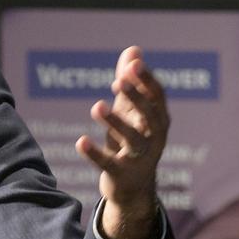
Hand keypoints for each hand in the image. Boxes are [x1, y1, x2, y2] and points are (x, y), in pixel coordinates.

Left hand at [75, 46, 168, 238]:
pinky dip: (94, 153)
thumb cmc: (133, 142)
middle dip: (136, 98)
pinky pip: (108, 163)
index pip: (157, 97)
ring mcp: (140, 158)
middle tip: (118, 81)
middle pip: (149, 116)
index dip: (146, 81)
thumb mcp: (131, 112)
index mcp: (159, 120)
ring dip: (115, 122)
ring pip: (132, 139)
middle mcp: (155, 138)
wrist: (133, 188)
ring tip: (96, 106)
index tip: (133, 65)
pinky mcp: (122, 174)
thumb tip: (133, 50)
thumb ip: (130, 81)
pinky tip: (80, 141)